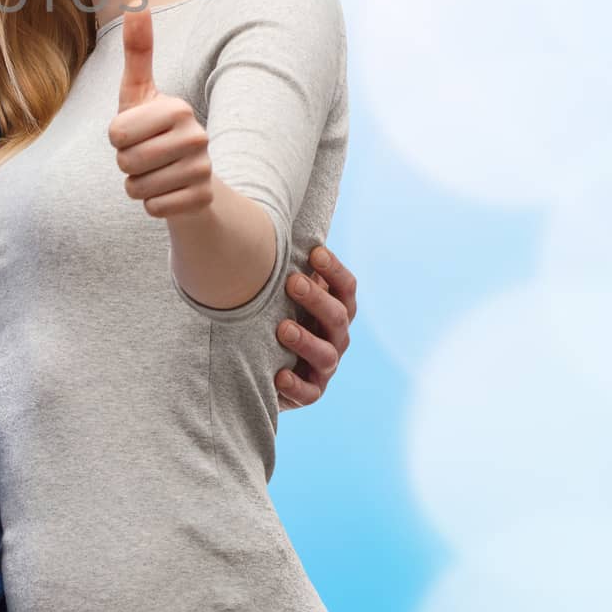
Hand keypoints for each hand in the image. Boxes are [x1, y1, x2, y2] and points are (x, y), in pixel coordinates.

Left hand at [108, 9, 214, 217]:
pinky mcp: (203, 200)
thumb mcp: (139, 91)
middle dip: (125, 164)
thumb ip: (138, 50)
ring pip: (137, 189)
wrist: (189, 175)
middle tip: (144, 156)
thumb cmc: (152, 127)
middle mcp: (197, 137)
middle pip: (125, 162)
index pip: (116, 133)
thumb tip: (136, 2)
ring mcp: (204, 169)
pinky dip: (153, 205)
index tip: (134, 133)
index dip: (116, 138)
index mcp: (177, 108)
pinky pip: (153, 208)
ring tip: (156, 173)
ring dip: (138, 186)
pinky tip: (168, 192)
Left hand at [275, 243, 357, 410]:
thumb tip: (266, 219)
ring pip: (327, 354)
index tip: (315, 252)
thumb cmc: (275, 312)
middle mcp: (336, 336)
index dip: (334, 270)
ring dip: (305, 340)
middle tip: (292, 282)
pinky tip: (279, 374)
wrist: (265, 362)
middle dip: (316, 298)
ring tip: (282, 328)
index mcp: (335, 307)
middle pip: (338, 317)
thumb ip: (285, 263)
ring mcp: (324, 366)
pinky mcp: (309, 392)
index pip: (346, 288)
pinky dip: (295, 384)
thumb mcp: (282, 289)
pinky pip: (309, 393)